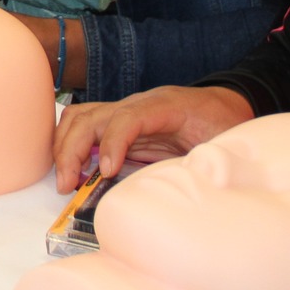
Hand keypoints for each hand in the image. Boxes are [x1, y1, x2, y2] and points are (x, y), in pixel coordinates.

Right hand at [51, 85, 254, 190]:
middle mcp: (137, 104)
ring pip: (80, 118)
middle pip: (91, 116)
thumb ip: (205, 158)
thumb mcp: (222, 141)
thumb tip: (187, 184)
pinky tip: (71, 170)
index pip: (126, 117)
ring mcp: (124, 111)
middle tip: (68, 185)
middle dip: (72, 149)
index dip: (111, 143)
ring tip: (65, 181)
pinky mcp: (119, 124)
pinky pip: (84, 126)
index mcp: (164, 106)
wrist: (225, 105)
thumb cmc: (223, 123)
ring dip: (64, 147)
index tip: (105, 172)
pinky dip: (69, 144)